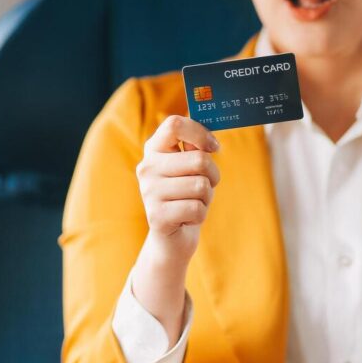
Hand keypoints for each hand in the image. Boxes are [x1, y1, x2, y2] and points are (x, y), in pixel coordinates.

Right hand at [136, 115, 220, 265]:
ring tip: (193, 202)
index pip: (174, 125)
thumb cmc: (186, 195)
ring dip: (206, 197)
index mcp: (154, 149)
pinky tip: (187, 218)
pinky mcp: (157, 216)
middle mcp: (147, 167)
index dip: (200, 133)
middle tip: (204, 185)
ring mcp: (149, 192)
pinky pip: (197, 208)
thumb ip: (195, 148)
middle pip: (198, 159)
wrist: (171, 237)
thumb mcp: (190, 167)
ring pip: (200, 186)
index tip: (214, 147)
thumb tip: (209, 139)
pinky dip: (201, 215)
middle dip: (212, 175)